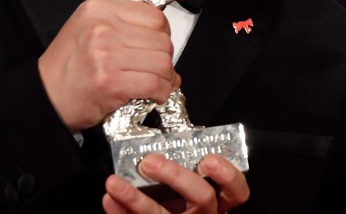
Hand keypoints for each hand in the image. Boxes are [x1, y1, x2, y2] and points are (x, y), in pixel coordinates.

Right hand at [38, 0, 180, 130]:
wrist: (42, 97)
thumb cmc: (66, 67)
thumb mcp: (87, 28)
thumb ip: (122, 23)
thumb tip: (163, 35)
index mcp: (99, 9)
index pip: (154, 15)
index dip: (162, 34)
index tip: (156, 46)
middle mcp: (103, 28)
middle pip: (161, 39)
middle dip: (165, 58)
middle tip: (157, 69)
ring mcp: (106, 55)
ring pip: (162, 62)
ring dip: (166, 77)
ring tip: (157, 83)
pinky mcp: (110, 82)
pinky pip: (155, 84)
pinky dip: (162, 92)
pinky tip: (155, 95)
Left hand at [102, 154, 249, 213]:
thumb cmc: (180, 199)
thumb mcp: (192, 186)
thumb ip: (190, 169)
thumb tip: (171, 139)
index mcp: (216, 203)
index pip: (236, 193)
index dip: (227, 176)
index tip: (209, 159)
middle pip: (201, 198)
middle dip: (176, 176)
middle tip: (151, 161)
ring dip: (135, 198)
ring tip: (115, 182)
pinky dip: (119, 211)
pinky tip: (108, 198)